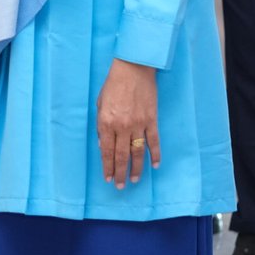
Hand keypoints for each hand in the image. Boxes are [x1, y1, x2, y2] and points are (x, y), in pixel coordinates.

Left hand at [96, 59, 159, 187]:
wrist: (133, 69)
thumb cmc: (113, 84)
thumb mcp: (100, 103)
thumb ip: (101, 125)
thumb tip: (103, 145)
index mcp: (106, 122)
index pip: (106, 150)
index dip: (107, 165)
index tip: (107, 178)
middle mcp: (122, 126)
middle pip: (121, 155)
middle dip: (119, 172)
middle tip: (120, 186)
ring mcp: (138, 124)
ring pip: (137, 152)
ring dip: (135, 168)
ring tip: (133, 180)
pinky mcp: (151, 120)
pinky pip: (153, 141)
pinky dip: (155, 154)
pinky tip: (155, 166)